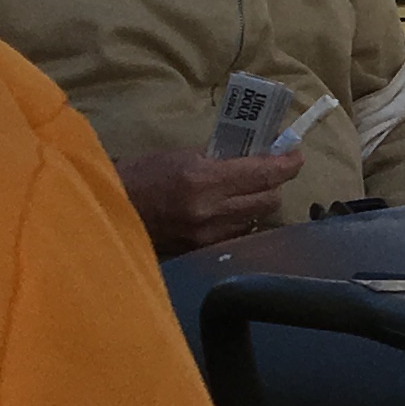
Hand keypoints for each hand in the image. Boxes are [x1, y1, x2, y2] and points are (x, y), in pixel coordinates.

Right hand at [114, 149, 304, 254]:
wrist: (109, 208)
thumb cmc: (142, 174)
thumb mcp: (183, 156)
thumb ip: (220, 159)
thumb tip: (253, 157)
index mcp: (205, 179)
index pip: (264, 174)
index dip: (287, 164)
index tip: (296, 154)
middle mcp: (211, 211)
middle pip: (268, 200)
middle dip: (274, 183)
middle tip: (269, 170)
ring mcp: (207, 235)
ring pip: (255, 219)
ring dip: (257, 204)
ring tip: (245, 191)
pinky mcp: (200, 250)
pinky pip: (236, 234)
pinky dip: (239, 220)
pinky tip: (227, 211)